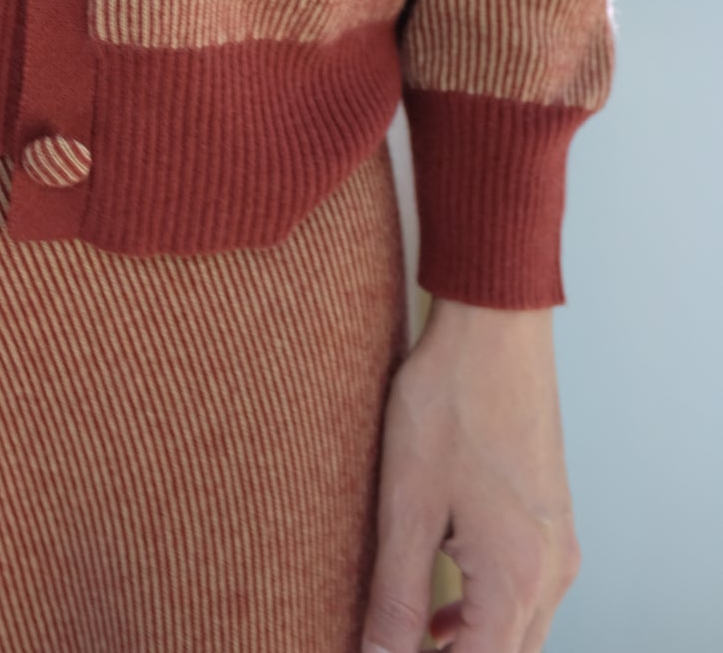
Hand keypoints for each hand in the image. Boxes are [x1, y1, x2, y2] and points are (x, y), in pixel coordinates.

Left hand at [361, 296, 580, 652]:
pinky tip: (442, 602)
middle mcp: (552, 572)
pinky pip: (525, 592)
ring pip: (519, 630)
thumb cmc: (449, 402)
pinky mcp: (550, 519)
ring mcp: (558, 545)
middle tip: (390, 642)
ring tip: (407, 634)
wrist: (495, 326)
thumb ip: (397, 594)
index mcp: (519, 578)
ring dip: (469, 642)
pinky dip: (486, 610)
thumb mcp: (408, 505)